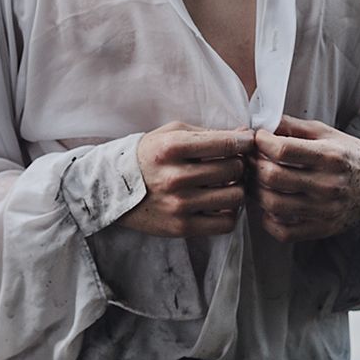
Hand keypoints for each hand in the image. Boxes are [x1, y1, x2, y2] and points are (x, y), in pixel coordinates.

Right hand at [122, 122, 253, 237]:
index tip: (247, 143)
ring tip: (226, 185)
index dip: (244, 143)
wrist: (112, 187)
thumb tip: (244, 134)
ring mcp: (178, 204)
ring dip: (235, 189)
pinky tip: (220, 204)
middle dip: (238, 165)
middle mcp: (176, 176)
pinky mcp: (181, 226)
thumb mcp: (172, 133)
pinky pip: (225, 223)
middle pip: (233, 170)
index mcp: (172, 147)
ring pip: (234, 197)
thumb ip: (208, 133)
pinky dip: (229, 213)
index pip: (225, 143)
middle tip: (232, 165)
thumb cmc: (148, 155)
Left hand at [247, 115, 359, 243]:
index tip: (258, 138)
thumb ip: (293, 126)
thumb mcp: (327, 133)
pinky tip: (271, 204)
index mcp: (330, 156)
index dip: (260, 142)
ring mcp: (324, 211)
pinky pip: (283, 231)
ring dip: (256, 191)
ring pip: (273, 205)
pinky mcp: (322, 229)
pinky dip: (268, 219)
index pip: (282, 150)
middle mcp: (328, 185)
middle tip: (252, 159)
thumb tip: (261, 123)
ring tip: (257, 180)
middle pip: (272, 177)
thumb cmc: (349, 156)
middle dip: (253, 165)